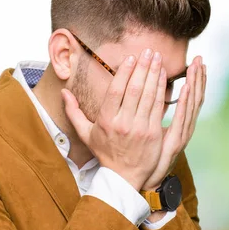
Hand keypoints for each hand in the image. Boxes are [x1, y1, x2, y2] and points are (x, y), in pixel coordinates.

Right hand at [62, 49, 167, 190]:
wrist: (124, 177)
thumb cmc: (105, 153)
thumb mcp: (86, 134)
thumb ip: (74, 112)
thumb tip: (64, 92)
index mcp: (106, 121)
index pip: (115, 91)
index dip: (124, 73)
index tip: (130, 58)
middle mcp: (123, 124)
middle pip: (134, 90)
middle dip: (142, 68)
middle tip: (148, 52)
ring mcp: (140, 129)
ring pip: (148, 96)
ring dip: (154, 75)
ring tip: (157, 58)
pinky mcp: (154, 133)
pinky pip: (159, 107)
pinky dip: (162, 90)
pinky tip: (164, 77)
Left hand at [142, 56, 205, 190]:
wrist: (144, 179)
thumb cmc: (146, 155)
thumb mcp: (153, 132)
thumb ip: (154, 112)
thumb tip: (152, 93)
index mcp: (181, 124)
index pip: (192, 97)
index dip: (197, 80)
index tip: (198, 63)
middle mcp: (184, 128)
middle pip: (195, 98)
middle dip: (198, 77)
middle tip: (200, 58)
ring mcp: (182, 134)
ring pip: (192, 105)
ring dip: (195, 84)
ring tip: (197, 67)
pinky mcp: (176, 141)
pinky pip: (183, 117)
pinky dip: (187, 102)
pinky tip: (188, 87)